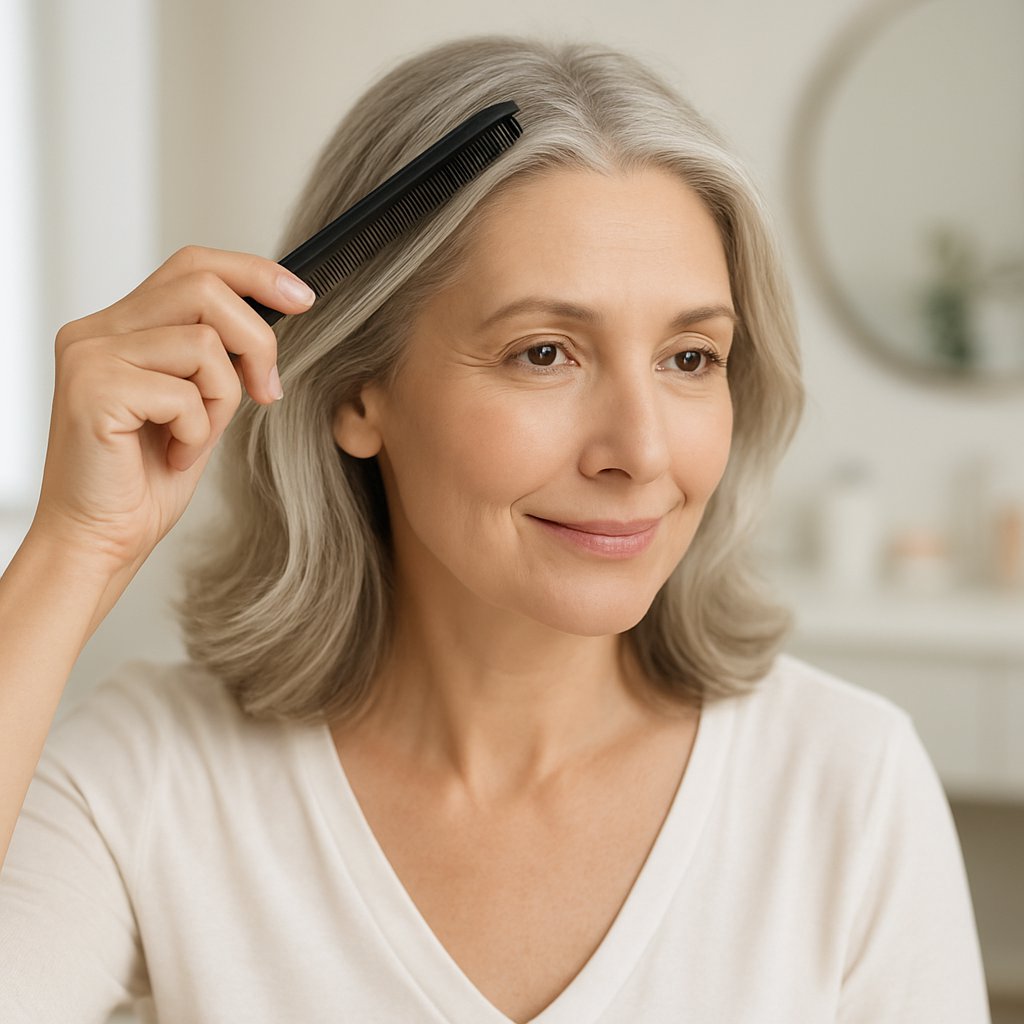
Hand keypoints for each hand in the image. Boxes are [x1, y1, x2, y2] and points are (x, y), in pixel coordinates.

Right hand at [29, 245, 314, 571]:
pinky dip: (197, 433)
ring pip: (203, 344)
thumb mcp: (197, 405)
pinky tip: (171, 457)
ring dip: (221, 402)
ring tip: (193, 439)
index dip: (253, 274)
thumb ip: (216, 359)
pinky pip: (185, 393)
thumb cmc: (145, 480)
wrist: (100, 539)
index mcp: (119, 327)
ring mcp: (90, 356)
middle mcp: (96, 331)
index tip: (301, 298)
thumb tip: (268, 321)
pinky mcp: (93, 389)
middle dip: (256, 340)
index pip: (192, 267)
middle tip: (267, 391)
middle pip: (203, 288)